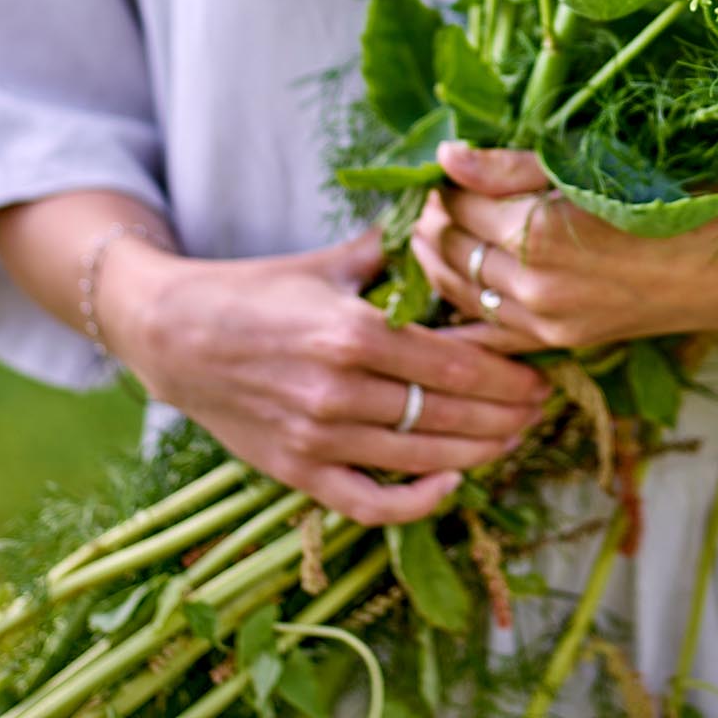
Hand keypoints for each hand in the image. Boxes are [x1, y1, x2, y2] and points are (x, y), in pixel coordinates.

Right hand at [96, 229, 551, 525]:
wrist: (176, 334)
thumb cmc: (261, 289)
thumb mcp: (332, 261)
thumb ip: (398, 249)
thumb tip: (455, 214)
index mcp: (353, 331)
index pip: (454, 365)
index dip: (506, 376)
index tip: (539, 374)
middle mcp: (338, 390)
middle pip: (446, 415)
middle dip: (505, 415)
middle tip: (541, 407)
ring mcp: (317, 438)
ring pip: (419, 459)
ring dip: (477, 453)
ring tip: (513, 437)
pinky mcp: (297, 472)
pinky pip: (367, 504)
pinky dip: (414, 503)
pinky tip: (449, 482)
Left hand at [412, 144, 717, 353]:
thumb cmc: (684, 198)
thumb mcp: (600, 165)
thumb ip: (514, 166)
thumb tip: (447, 155)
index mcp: (541, 233)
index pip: (459, 201)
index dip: (445, 177)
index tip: (445, 159)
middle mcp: (534, 286)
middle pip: (449, 246)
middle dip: (433, 214)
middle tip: (436, 188)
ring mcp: (546, 322)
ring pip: (459, 289)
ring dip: (438, 256)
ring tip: (436, 225)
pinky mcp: (560, 341)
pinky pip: (486, 331)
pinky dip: (462, 304)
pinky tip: (454, 281)